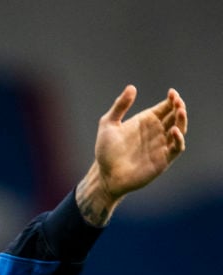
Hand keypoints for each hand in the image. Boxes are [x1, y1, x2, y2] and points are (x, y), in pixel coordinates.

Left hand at [77, 86, 187, 225]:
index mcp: (146, 121)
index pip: (165, 107)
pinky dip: (178, 139)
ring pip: (179, 129)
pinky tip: (174, 131)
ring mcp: (161, 145)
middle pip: (175, 116)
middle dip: (179, 107)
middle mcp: (156, 132)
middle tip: (177, 101)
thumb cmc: (106, 151)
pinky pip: (176, 148)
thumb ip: (120, 106)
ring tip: (180, 111)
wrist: (105, 175)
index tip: (172, 93)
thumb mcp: (108, 124)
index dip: (171, 99)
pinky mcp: (163, 159)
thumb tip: (132, 87)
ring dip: (182, 120)